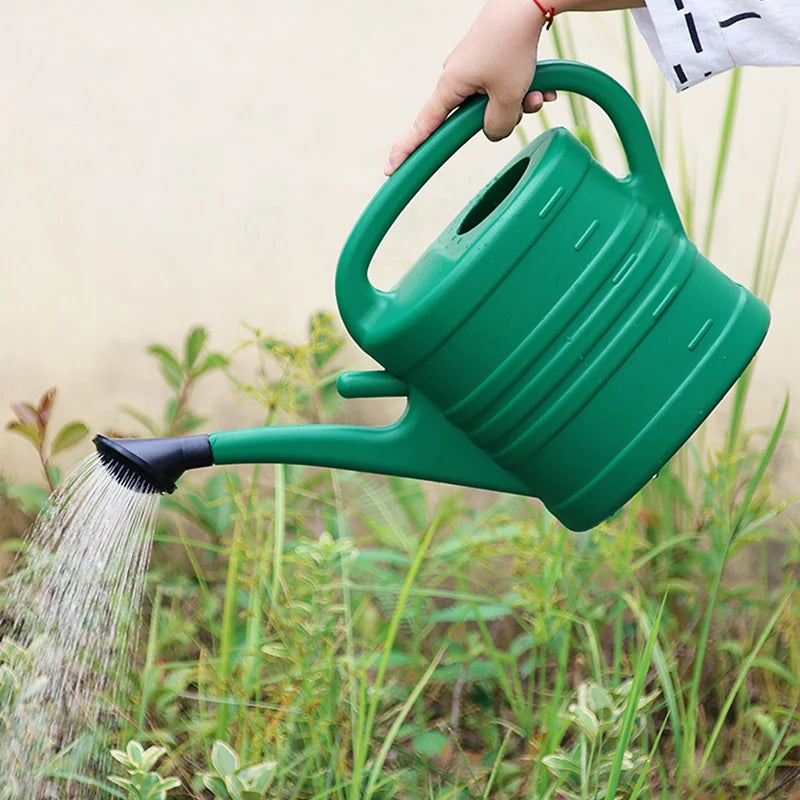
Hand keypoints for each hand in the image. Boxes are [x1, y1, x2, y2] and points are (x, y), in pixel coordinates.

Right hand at [385, 0, 556, 175]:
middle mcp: (456, 77)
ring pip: (493, 101)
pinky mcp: (489, 57)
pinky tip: (542, 86)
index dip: (407, 150)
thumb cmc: (511, 45)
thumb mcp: (507, 98)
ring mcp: (472, 67)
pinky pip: (502, 85)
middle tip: (526, 104)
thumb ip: (498, 126)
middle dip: (503, 117)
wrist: (527, 3)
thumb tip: (493, 132)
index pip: (423, 127)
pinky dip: (523, 89)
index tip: (390, 168)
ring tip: (538, 92)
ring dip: (519, 102)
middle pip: (471, 118)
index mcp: (449, 87)